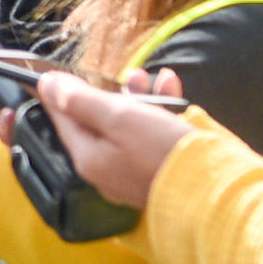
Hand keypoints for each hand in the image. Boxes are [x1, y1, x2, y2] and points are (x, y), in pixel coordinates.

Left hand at [31, 67, 190, 207]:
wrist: (216, 192)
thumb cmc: (164, 153)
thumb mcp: (119, 117)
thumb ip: (81, 101)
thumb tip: (46, 85)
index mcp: (88, 159)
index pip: (62, 120)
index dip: (58, 92)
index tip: (53, 71)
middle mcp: (105, 170)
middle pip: (96, 121)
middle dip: (111, 92)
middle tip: (130, 75)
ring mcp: (131, 173)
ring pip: (126, 125)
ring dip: (139, 97)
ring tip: (152, 78)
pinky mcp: (156, 172)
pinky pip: (150, 136)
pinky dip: (159, 112)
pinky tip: (171, 90)